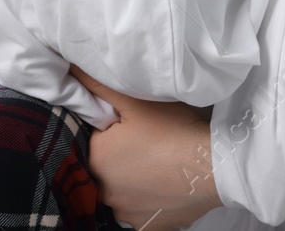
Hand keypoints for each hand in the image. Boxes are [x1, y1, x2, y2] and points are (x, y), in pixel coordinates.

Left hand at [70, 66, 219, 230]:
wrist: (214, 167)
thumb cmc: (173, 131)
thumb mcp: (134, 101)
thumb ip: (98, 84)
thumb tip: (70, 68)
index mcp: (95, 160)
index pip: (97, 139)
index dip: (115, 128)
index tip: (135, 123)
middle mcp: (104, 192)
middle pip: (110, 166)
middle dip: (123, 155)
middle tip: (150, 140)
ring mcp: (127, 213)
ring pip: (125, 190)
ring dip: (135, 179)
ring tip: (161, 161)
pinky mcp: (148, 226)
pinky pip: (142, 209)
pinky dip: (151, 198)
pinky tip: (166, 184)